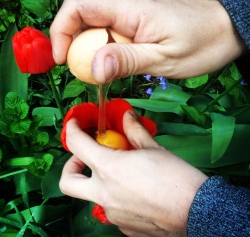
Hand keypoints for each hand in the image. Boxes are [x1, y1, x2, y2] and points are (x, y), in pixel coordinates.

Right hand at [50, 0, 244, 83]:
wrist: (227, 29)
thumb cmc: (202, 43)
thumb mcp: (163, 59)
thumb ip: (128, 61)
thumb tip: (94, 69)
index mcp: (131, 8)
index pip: (80, 5)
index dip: (62, 30)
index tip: (62, 60)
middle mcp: (127, 3)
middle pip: (84, 17)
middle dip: (76, 46)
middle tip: (86, 73)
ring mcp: (133, 10)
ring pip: (97, 26)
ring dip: (92, 50)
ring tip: (105, 71)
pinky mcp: (139, 19)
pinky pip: (112, 30)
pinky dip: (106, 48)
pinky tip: (117, 62)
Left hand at [59, 110, 207, 236]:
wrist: (197, 211)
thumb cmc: (175, 176)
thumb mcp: (153, 148)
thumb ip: (134, 130)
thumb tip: (128, 116)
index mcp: (109, 169)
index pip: (77, 145)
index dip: (71, 130)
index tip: (74, 125)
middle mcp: (104, 194)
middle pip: (68, 182)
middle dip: (71, 166)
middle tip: (86, 157)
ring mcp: (112, 213)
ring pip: (94, 195)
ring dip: (101, 181)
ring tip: (123, 174)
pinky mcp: (123, 226)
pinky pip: (113, 208)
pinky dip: (117, 197)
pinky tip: (136, 192)